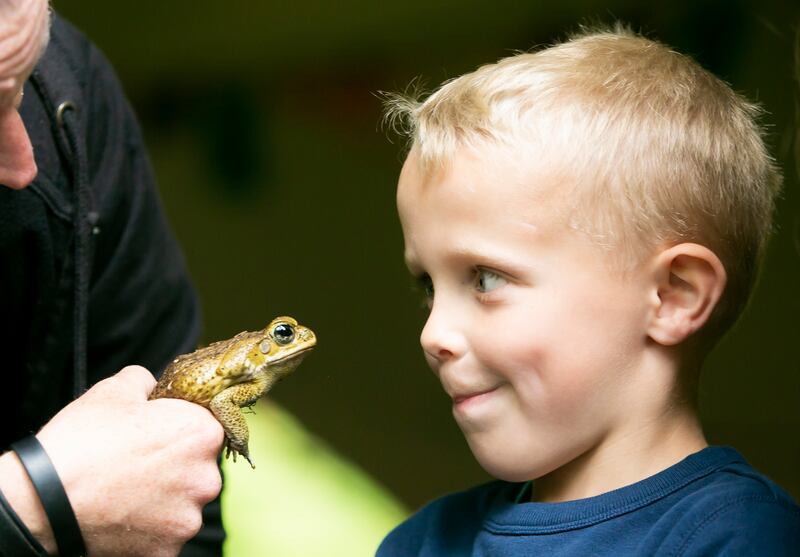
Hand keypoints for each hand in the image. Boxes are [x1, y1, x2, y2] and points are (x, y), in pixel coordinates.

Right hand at [2, 366, 223, 556]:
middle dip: (175, 465)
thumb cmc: (84, 441)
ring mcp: (189, 518)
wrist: (46, 497)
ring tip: (127, 490)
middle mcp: (207, 478)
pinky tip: (123, 513)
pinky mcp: (168, 550)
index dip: (180, 428)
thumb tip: (152, 384)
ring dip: (164, 498)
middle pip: (199, 468)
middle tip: (138, 463)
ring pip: (184, 503)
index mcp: (203, 434)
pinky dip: (149, 527)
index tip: (158, 434)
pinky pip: (165, 533)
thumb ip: (145, 380)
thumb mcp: (115, 390)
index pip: (208, 428)